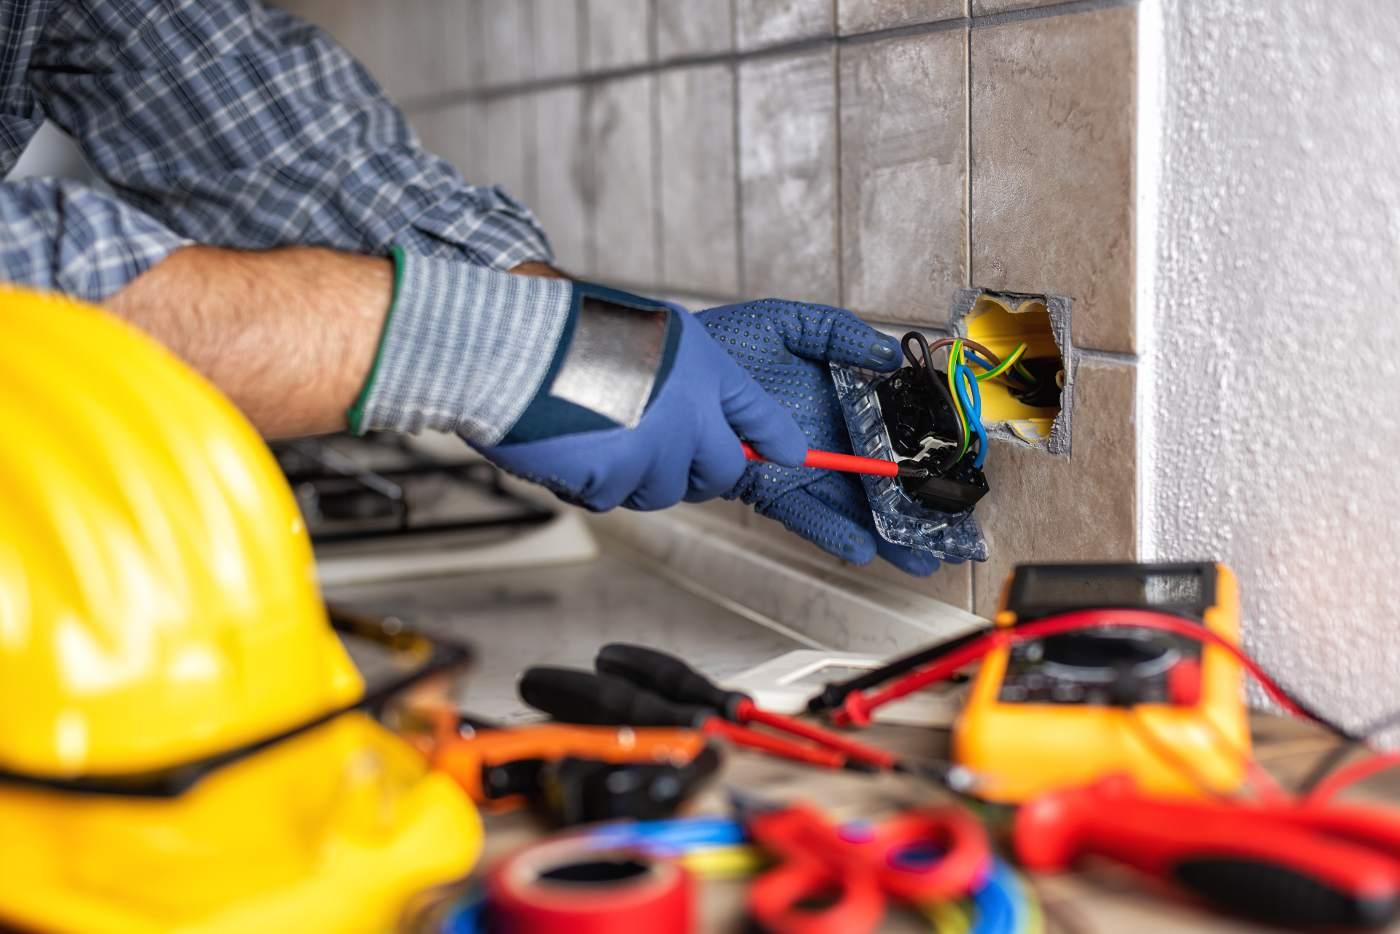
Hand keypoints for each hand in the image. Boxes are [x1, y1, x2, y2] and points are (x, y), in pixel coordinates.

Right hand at [475, 284, 807, 510]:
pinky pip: (612, 497)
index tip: (787, 455)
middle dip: (698, 471)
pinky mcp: (612, 479)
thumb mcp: (650, 331)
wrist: (514, 346)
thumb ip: (687, 376)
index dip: (774, 440)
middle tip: (662, 451)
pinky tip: (570, 445)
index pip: (757, 414)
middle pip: (718, 472)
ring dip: (637, 475)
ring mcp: (652, 450)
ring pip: (661, 490)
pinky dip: (591, 482)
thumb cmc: (571, 330)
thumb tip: (702, 424)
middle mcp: (687, 413)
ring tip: (601, 433)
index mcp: (700, 369)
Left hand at [696, 299, 939, 576]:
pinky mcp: (767, 490)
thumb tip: (888, 354)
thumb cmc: (726, 344)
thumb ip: (838, 333)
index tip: (957, 476)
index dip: (924, 455)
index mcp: (839, 402)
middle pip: (880, 482)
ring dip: (886, 535)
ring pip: (851, 507)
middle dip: (917, 512)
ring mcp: (799, 469)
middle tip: (957, 540)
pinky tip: (861, 549)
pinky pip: (804, 515)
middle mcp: (825, 440)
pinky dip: (831, 532)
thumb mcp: (788, 324)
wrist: (670, 372)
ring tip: (922, 559)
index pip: (892, 433)